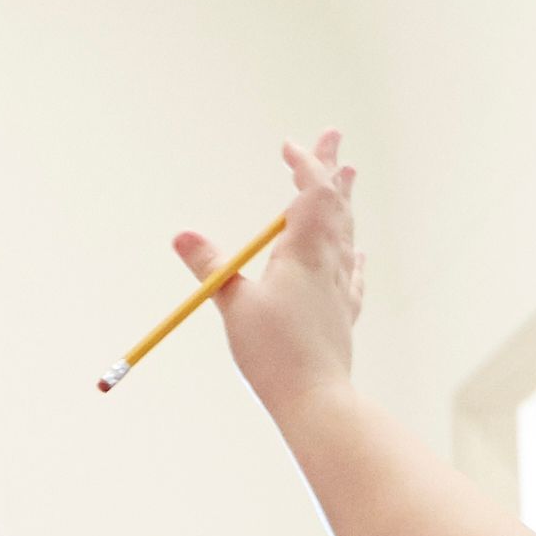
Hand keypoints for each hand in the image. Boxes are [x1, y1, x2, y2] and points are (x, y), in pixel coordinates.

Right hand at [199, 131, 361, 415]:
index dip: (305, 164)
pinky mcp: (342, 315)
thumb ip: (211, 268)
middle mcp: (328, 264)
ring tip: (347, 178)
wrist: (317, 399)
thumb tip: (181, 235)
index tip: (289, 145)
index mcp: (304, 253)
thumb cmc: (274, 353)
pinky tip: (355, 254)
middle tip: (334, 137)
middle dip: (331, 169)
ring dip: (343, 202)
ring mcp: (339, 289)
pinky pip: (351, 273)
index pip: (311, 194)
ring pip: (345, 234)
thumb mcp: (233, 306)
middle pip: (334, 206)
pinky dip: (351, 254)